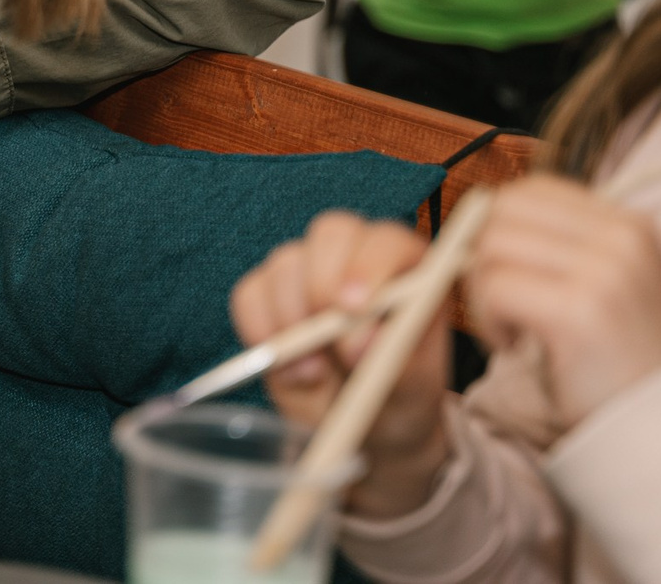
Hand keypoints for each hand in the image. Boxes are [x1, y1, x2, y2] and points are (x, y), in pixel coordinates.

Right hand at [230, 210, 450, 517]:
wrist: (364, 427)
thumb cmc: (398, 399)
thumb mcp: (410, 390)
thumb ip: (395, 362)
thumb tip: (360, 338)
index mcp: (406, 269)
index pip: (387, 241)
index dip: (368, 266)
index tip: (355, 309)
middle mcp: (355, 258)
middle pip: (331, 232)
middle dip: (322, 282)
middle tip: (323, 335)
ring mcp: (307, 272)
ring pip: (285, 262)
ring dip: (292, 317)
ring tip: (315, 371)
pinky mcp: (268, 295)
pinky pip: (249, 293)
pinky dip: (260, 331)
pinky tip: (289, 367)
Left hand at [465, 176, 660, 430]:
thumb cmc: (618, 361)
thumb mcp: (606, 285)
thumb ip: (555, 245)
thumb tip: (475, 213)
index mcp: (630, 226)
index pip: (532, 191)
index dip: (498, 227)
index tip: (504, 272)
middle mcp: (623, 238)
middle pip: (503, 211)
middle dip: (482, 255)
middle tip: (498, 304)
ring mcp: (606, 272)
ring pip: (491, 248)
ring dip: (481, 292)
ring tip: (510, 329)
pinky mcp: (581, 311)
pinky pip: (495, 289)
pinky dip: (487, 320)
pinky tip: (513, 346)